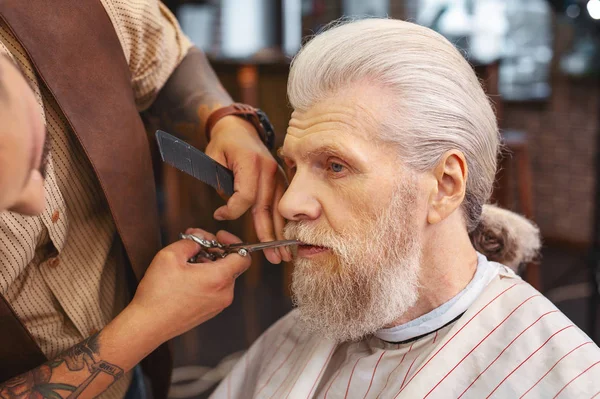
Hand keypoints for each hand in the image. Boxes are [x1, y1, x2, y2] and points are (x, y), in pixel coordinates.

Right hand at [128, 228, 250, 343]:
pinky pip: (215, 289)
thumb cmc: (158, 293)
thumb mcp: (171, 255)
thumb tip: (199, 241)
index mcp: (219, 279)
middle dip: (214, 250)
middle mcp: (224, 294)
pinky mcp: (209, 312)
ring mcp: (218, 305)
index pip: (244, 257)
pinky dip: (206, 278)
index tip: (218, 237)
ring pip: (222, 277)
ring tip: (187, 259)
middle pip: (231, 265)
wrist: (148, 325)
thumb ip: (190, 242)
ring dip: (208, 264)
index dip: (233, 242)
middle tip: (195, 243)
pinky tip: (186, 275)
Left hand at [205, 115, 290, 263]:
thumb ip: (220, 182)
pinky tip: (286, 238)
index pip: (246, 196)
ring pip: (279, 209)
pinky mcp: (281, 179)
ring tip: (284, 255)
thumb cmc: (223, 144)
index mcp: (250, 161)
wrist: (239, 128)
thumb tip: (230, 207)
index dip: (232, 210)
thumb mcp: (213, 158)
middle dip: (269, 235)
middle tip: (273, 257)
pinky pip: (283, 204)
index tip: (219, 215)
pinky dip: (284, 222)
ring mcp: (278, 174)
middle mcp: (268, 169)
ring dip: (281, 233)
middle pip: (268, 207)